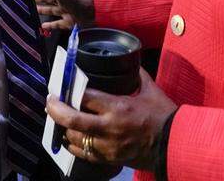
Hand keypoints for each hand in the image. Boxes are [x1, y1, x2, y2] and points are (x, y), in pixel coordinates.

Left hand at [47, 69, 176, 169]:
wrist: (173, 144)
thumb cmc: (163, 115)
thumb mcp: (151, 90)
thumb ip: (137, 75)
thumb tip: (129, 63)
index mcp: (118, 107)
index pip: (85, 97)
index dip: (69, 90)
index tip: (62, 86)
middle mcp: (108, 127)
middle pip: (72, 119)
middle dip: (55, 109)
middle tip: (50, 101)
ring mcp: (107, 146)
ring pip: (74, 138)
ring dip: (63, 128)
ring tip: (59, 119)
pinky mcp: (108, 159)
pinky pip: (83, 154)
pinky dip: (73, 145)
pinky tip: (69, 137)